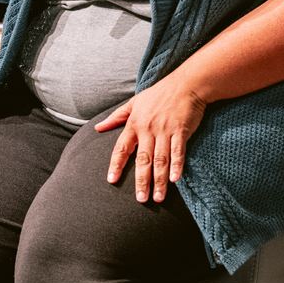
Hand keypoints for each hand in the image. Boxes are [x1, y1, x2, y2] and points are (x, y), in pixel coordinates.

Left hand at [96, 73, 207, 202]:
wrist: (186, 83)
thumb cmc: (159, 93)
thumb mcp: (134, 102)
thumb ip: (116, 117)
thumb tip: (97, 128)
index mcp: (135, 123)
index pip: (122, 147)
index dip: (116, 164)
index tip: (111, 180)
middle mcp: (148, 128)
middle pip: (143, 159)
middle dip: (141, 180)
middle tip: (141, 199)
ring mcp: (165, 130)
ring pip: (161, 159)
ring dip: (159, 180)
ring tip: (158, 197)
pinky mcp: (181, 130)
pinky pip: (178, 151)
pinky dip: (177, 166)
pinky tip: (175, 180)